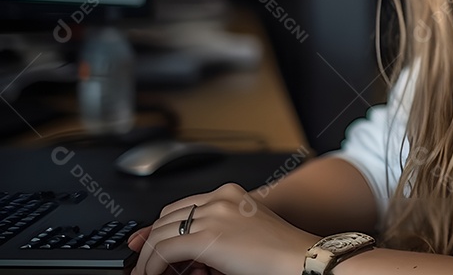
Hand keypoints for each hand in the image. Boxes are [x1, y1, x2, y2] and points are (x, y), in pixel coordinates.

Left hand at [128, 183, 319, 274]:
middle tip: (146, 265)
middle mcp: (220, 198)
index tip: (147, 244)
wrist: (299, 258)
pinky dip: (152, 266)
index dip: (161, 228)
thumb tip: (183, 251)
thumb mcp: (244, 232)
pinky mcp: (208, 238)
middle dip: (152, 242)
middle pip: (167, 217)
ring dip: (150, 257)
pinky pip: (164, 250)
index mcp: (230, 193)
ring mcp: (213, 215)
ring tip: (149, 274)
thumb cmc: (279, 251)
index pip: (182, 207)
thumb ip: (215, 233)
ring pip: (161, 233)